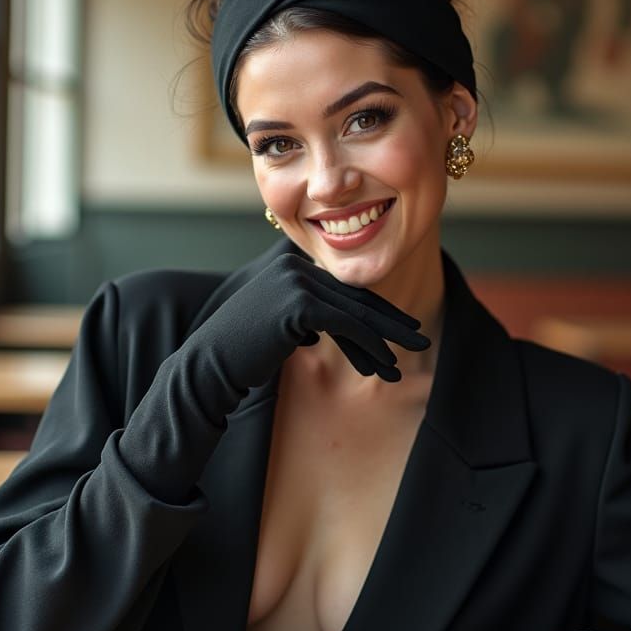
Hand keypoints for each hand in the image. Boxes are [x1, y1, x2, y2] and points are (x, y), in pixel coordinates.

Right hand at [190, 252, 430, 387]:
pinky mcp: (300, 303)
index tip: (401, 328)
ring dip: (386, 338)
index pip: (342, 291)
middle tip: (420, 338)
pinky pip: (346, 325)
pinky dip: (369, 345)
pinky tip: (387, 363)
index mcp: (291, 266)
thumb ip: (300, 322)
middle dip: (390, 321)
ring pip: (355, 312)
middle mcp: (295, 266)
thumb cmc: (241, 353)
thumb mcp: (276, 329)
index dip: (375, 311)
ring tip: (412, 355)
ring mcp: (297, 281)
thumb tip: (318, 332)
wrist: (210, 364)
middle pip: (354, 297)